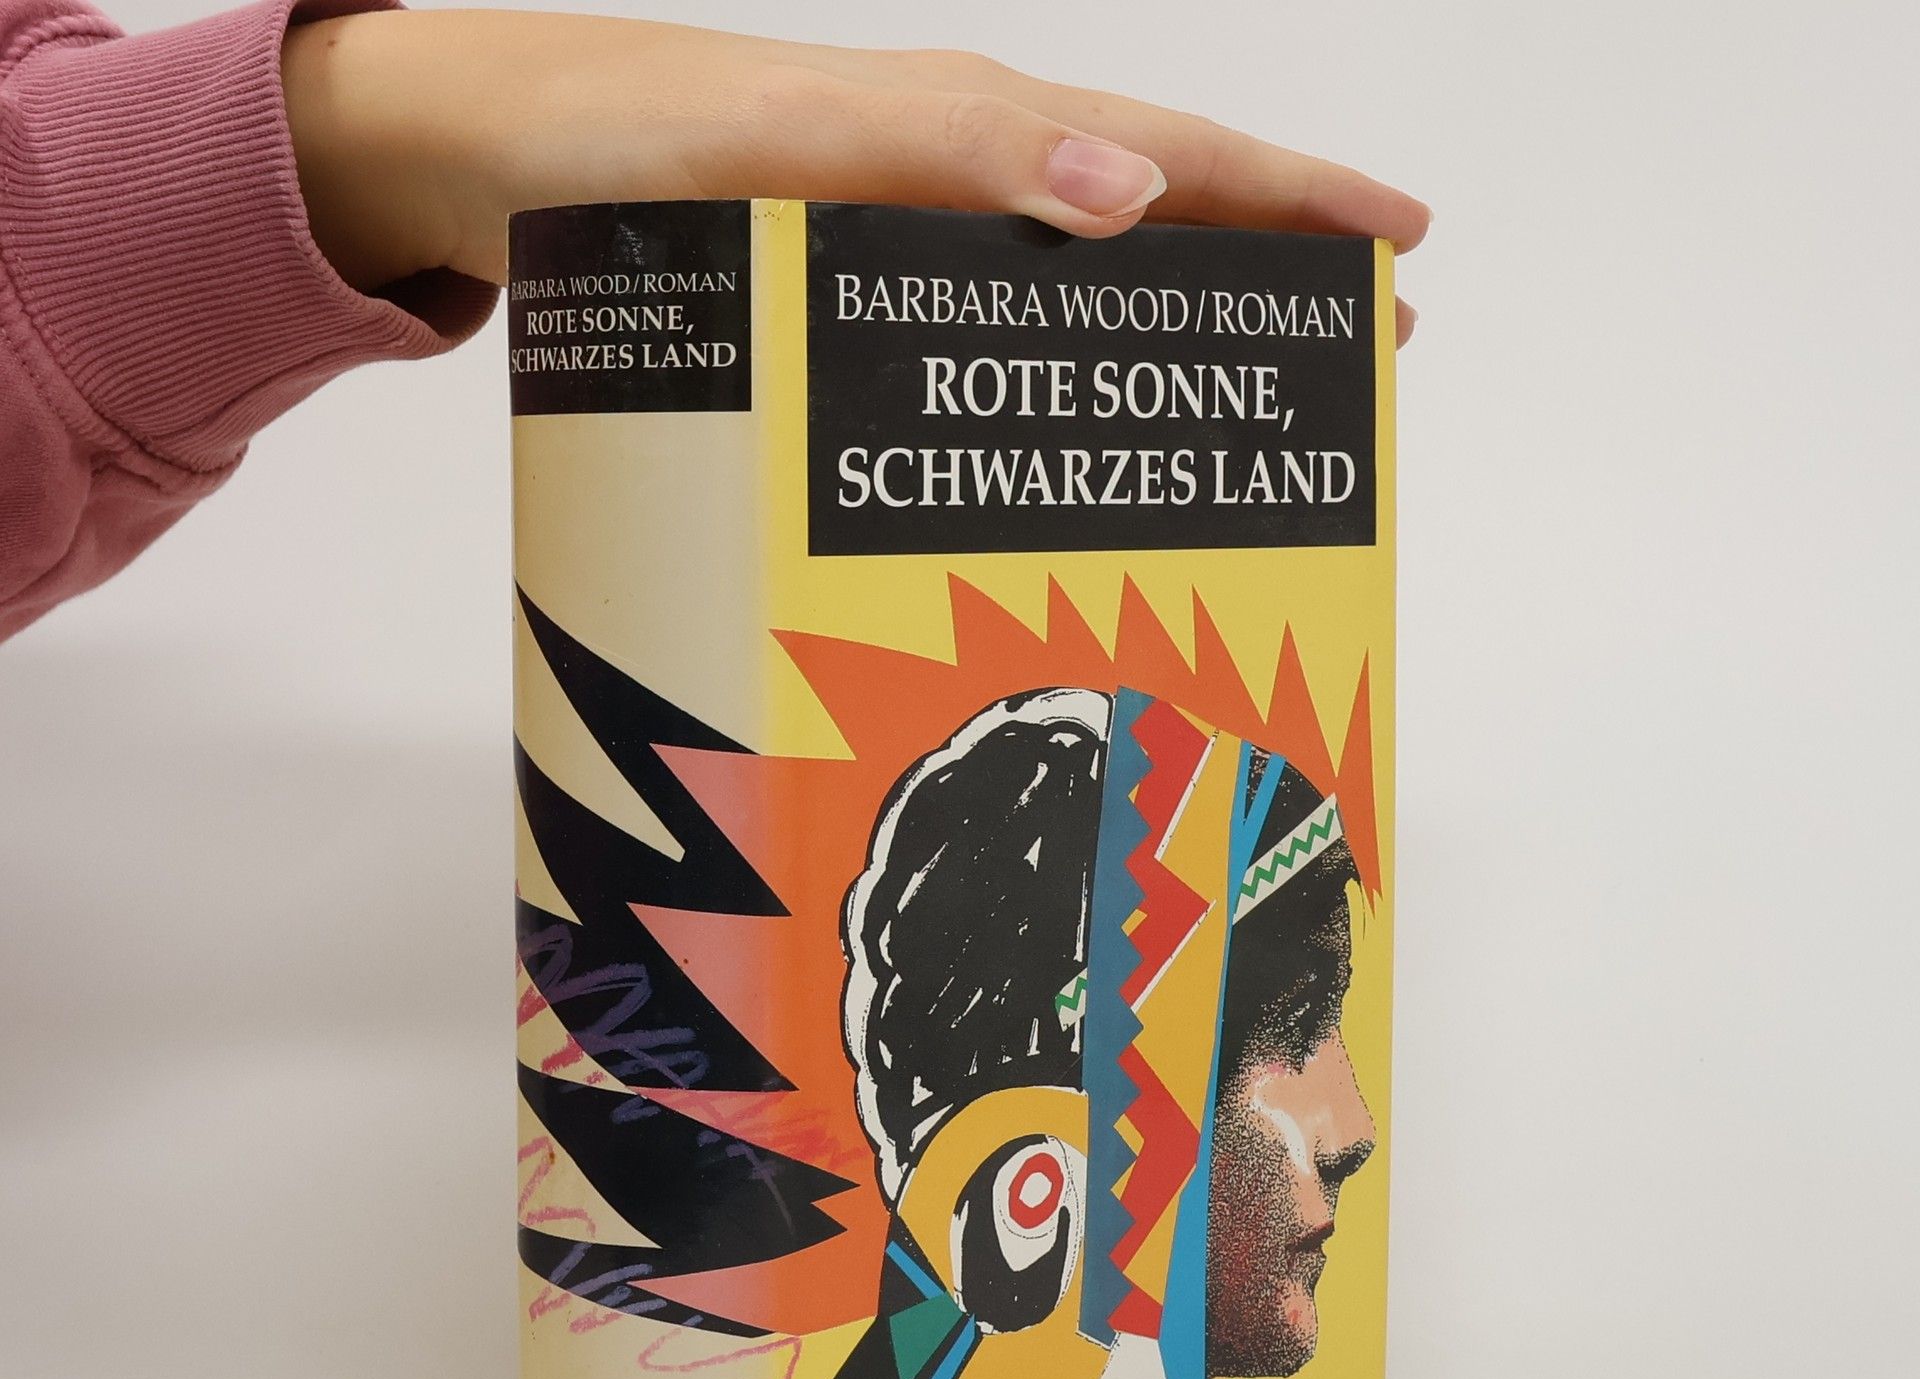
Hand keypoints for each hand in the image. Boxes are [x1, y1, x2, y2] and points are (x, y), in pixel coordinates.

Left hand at [283, 11, 1428, 342]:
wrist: (481, 157)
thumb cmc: (619, 138)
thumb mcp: (787, 136)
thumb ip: (948, 152)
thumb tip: (1122, 195)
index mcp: (968, 129)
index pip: (1174, 157)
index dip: (1294, 202)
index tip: (1403, 248)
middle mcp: (951, 178)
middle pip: (1151, 217)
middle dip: (1267, 274)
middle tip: (1367, 350)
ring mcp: (900, 232)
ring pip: (1075, 278)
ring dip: (1170, 326)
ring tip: (1244, 394)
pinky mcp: (839, 285)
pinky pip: (981, 322)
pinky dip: (1047, 365)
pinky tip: (1051, 417)